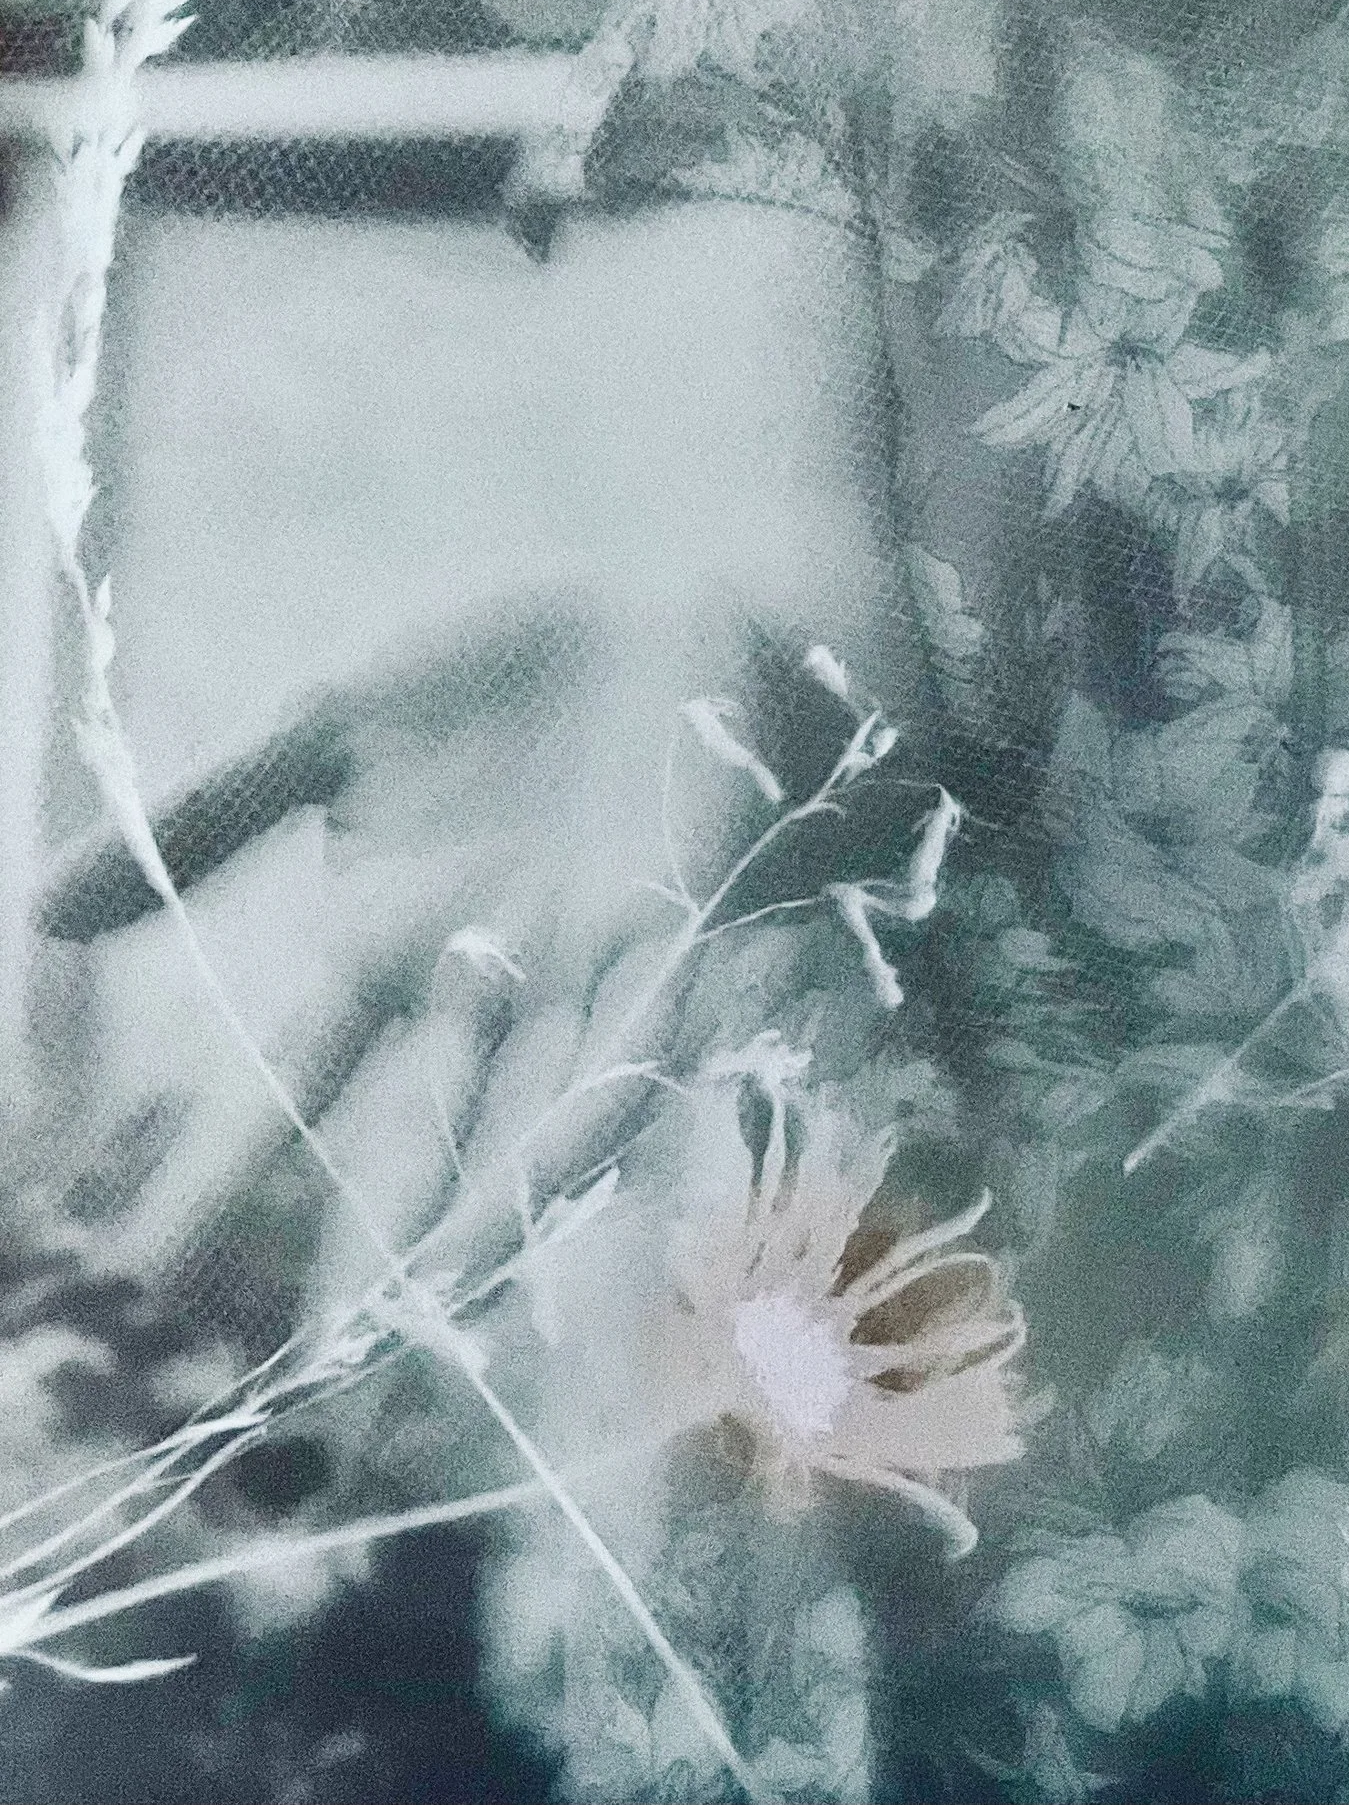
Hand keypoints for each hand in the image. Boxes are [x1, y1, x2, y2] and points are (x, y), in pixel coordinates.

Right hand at [38, 597, 900, 1325]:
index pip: (296, 1071)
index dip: (229, 1160)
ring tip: (445, 1299)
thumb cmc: (498, 659)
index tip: (152, 1260)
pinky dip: (625, 1089)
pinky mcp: (691, 915)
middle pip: (426, 1131)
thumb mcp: (329, 720)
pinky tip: (589, 1159)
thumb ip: (213, 810)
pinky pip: (660, 1025)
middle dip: (378, 1243)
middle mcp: (493, 975)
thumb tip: (45, 909)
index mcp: (394, 933)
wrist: (659, 579)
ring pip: (543, 1111)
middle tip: (326, 1362)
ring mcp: (593, 955)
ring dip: (501, 1204)